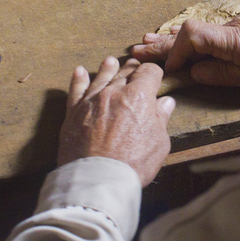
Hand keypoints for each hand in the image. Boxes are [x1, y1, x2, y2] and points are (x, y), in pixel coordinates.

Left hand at [58, 57, 175, 186]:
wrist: (99, 179)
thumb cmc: (133, 163)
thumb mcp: (159, 142)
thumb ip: (161, 118)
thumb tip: (166, 102)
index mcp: (138, 96)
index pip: (149, 72)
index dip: (154, 73)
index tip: (155, 77)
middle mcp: (114, 92)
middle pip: (125, 72)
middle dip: (133, 68)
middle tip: (135, 66)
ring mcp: (92, 101)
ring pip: (101, 77)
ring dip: (107, 68)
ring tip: (110, 61)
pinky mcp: (74, 112)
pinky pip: (76, 89)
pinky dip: (78, 79)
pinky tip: (80, 71)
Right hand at [132, 15, 239, 96]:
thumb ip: (225, 74)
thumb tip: (197, 72)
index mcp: (233, 39)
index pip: (191, 35)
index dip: (174, 51)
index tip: (170, 71)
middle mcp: (232, 27)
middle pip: (189, 31)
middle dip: (163, 43)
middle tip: (138, 49)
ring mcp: (239, 25)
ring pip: (199, 30)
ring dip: (174, 38)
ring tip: (151, 41)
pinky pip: (212, 31)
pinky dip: (192, 36)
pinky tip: (184, 37)